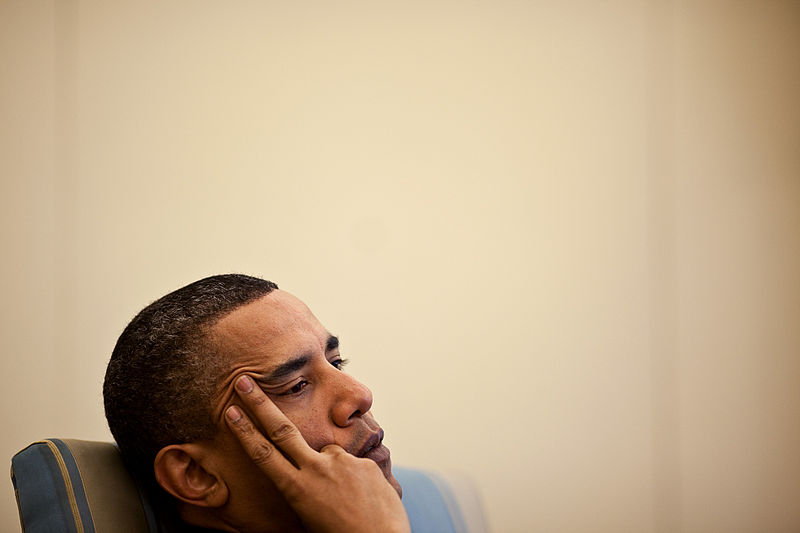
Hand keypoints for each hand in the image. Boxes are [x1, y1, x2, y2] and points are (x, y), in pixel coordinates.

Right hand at [224, 375, 410, 532]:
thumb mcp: (310, 516)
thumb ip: (306, 487)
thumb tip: (304, 474)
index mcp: (297, 488)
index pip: (263, 454)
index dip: (245, 431)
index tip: (231, 410)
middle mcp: (316, 469)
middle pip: (281, 429)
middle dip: (260, 403)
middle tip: (245, 380)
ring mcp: (341, 463)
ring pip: (329, 455)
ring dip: (333, 471)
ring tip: (348, 500)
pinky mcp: (363, 462)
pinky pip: (354, 465)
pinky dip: (355, 478)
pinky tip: (364, 498)